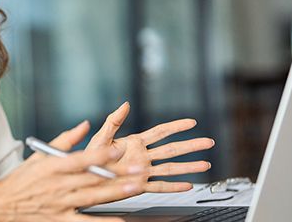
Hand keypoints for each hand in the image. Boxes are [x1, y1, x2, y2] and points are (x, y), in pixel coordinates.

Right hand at [0, 121, 146, 221]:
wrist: (4, 205)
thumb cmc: (23, 179)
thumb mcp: (40, 155)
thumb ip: (65, 140)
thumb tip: (85, 125)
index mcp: (52, 166)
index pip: (80, 159)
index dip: (100, 155)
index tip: (118, 150)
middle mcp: (57, 185)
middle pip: (91, 178)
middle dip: (116, 173)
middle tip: (137, 169)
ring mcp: (60, 204)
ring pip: (92, 197)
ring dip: (114, 193)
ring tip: (134, 188)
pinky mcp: (61, 219)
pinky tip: (117, 220)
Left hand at [86, 102, 214, 193]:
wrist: (83, 179)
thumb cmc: (89, 158)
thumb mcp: (101, 138)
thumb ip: (113, 121)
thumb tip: (125, 105)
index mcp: (134, 143)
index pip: (160, 132)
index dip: (176, 126)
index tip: (191, 122)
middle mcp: (142, 157)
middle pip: (172, 149)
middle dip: (191, 145)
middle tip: (208, 142)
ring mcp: (142, 171)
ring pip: (170, 168)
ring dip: (189, 166)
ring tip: (205, 164)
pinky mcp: (139, 186)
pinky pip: (159, 186)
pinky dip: (174, 187)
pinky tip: (187, 185)